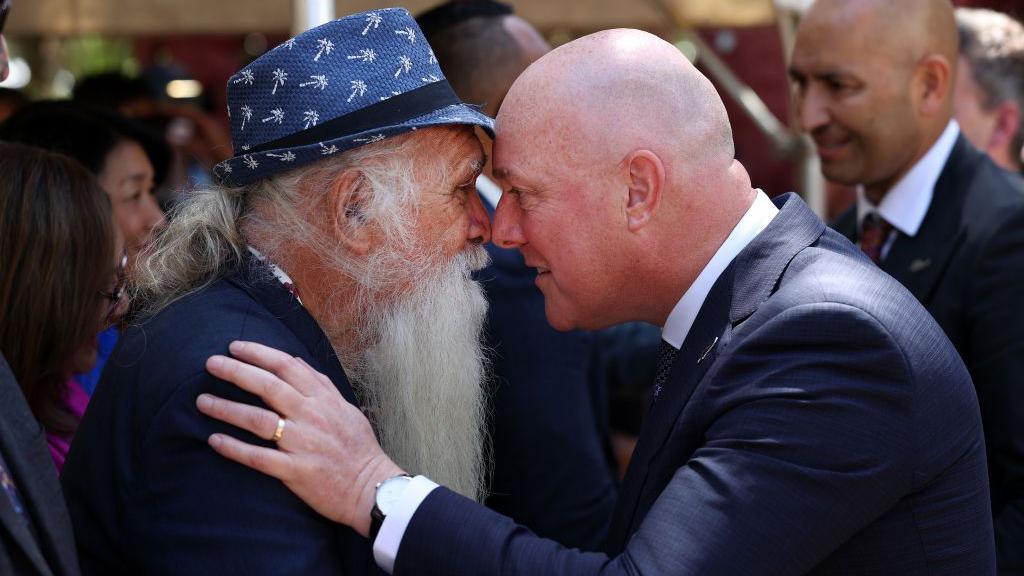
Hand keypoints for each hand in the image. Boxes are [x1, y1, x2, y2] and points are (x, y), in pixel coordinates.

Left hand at [196, 340, 404, 536]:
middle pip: (267, 386)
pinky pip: (258, 457)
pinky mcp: (295, 471)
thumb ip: (320, 384)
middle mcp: (312, 416)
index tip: (235, 347)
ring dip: (226, 409)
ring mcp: (303, 443)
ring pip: (258, 420)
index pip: (286, 366)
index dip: (258, 353)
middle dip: (235, 372)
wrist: (370, 487)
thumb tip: (295, 362)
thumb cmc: (357, 448)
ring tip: (202, 401)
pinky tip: (214, 440)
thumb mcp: (345, 408)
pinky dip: (234, 448)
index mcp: (323, 399)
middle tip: (210, 364)